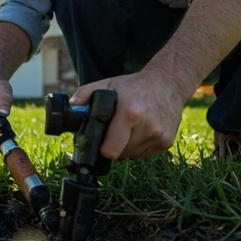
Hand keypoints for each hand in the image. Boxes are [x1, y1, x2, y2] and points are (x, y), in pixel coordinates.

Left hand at [69, 70, 189, 159]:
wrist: (169, 84)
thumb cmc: (135, 85)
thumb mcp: (108, 83)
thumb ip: (85, 93)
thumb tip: (72, 107)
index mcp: (130, 114)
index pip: (111, 150)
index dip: (102, 148)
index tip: (100, 141)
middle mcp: (147, 127)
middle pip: (120, 154)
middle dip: (113, 146)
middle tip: (114, 131)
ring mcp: (159, 136)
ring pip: (132, 156)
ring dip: (126, 147)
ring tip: (128, 129)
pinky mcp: (166, 142)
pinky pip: (144, 154)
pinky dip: (138, 146)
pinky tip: (140, 131)